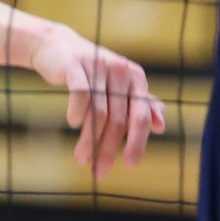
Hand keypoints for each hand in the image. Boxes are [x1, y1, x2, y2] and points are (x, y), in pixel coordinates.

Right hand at [31, 24, 166, 177]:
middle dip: (108, 149)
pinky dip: (76, 113)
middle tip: (100, 172)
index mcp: (136, 78)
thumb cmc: (92, 73)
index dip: (137, 142)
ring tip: (81, 159)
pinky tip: (72, 124)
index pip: (141, 116)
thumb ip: (141, 105)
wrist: (58, 48)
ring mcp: (98, 66)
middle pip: (118, 120)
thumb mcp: (119, 88)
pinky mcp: (76, 65)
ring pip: (98, 113)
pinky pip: (80, 95)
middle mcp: (121, 70)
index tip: (129, 165)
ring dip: (89, 141)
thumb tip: (161, 127)